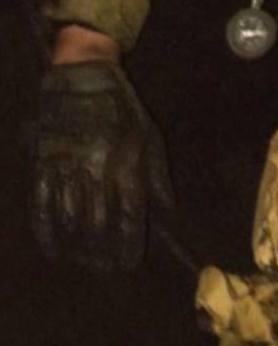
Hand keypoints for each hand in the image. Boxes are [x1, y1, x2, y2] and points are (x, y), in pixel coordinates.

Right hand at [30, 60, 173, 271]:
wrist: (82, 75)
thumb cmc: (120, 107)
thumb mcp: (149, 134)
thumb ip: (157, 174)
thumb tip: (168, 211)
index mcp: (127, 162)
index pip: (130, 215)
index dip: (129, 245)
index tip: (128, 265)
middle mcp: (97, 169)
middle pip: (100, 224)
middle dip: (103, 253)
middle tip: (104, 270)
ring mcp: (67, 166)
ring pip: (71, 219)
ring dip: (77, 248)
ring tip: (83, 264)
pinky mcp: (42, 162)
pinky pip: (41, 205)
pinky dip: (46, 233)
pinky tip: (53, 251)